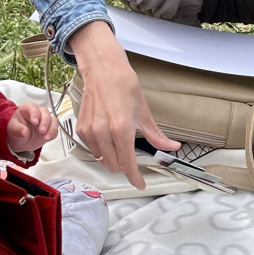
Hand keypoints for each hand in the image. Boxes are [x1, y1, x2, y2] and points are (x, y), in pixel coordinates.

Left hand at [7, 102, 57, 152]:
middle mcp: (38, 112)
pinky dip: (53, 133)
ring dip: (51, 128)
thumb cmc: (15, 131)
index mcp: (27, 109)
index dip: (35, 113)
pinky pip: (55, 129)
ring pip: (53, 119)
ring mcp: (45, 120)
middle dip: (45, 121)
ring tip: (46, 138)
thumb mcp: (12, 130)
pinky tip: (48, 139)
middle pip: (45, 112)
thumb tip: (25, 132)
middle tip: (42, 131)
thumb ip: (18, 130)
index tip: (35, 122)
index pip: (33, 107)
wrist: (20, 141)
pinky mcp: (50, 128)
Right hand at [70, 21, 177, 188]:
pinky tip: (107, 135)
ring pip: (103, 159)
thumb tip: (171, 147)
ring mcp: (90, 131)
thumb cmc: (124, 86)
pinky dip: (101, 148)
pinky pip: (93, 149)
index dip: (135, 177)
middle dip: (125, 166)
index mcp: (122, 129)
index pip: (128, 163)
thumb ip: (156, 135)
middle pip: (115, 165)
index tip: (140, 184)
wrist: (103, 70)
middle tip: (132, 156)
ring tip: (119, 141)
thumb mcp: (144, 112)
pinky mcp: (82, 129)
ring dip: (112, 157)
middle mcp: (104, 132)